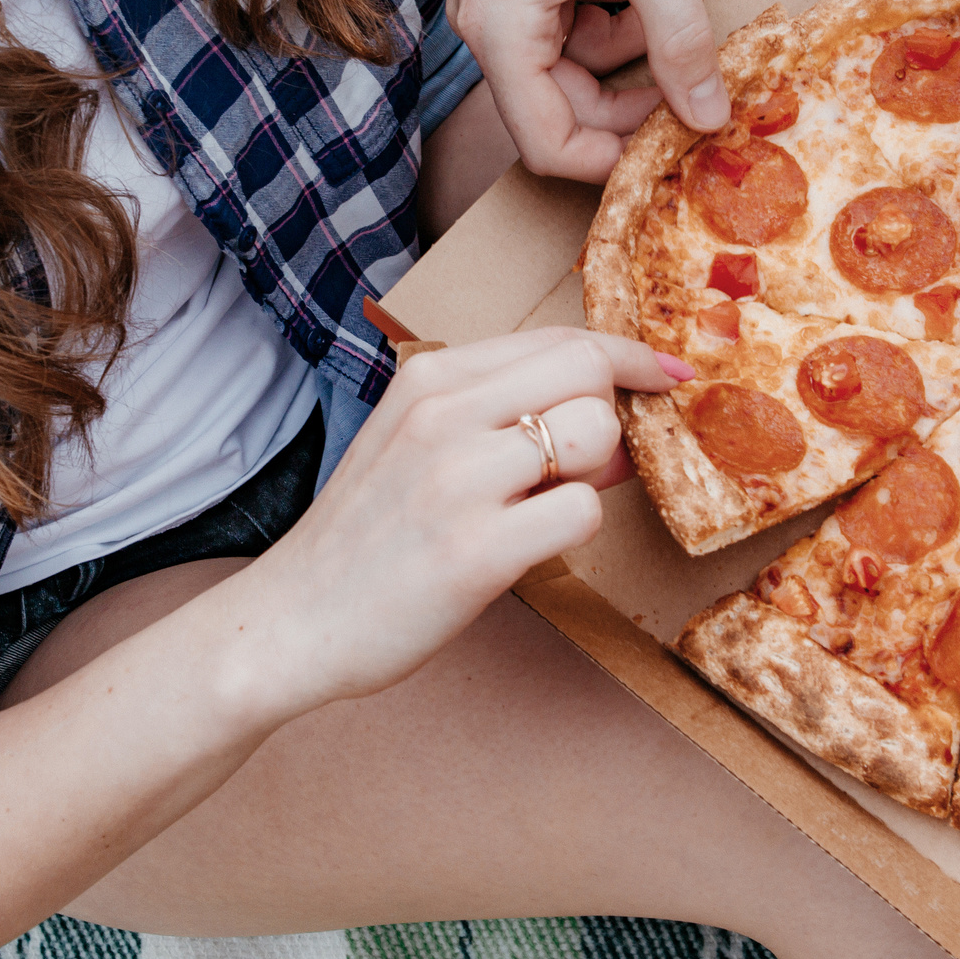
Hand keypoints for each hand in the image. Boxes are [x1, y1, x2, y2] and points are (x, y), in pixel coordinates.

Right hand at [236, 328, 688, 711]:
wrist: (292, 620)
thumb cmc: (364, 536)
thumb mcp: (411, 444)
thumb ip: (494, 415)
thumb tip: (607, 416)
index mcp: (428, 379)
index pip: (560, 338)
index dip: (629, 355)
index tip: (667, 372)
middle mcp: (442, 415)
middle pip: (588, 372)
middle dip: (608, 418)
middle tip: (578, 467)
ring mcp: (457, 480)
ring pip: (594, 436)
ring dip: (590, 477)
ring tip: (539, 510)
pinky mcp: (476, 551)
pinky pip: (581, 513)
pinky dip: (571, 532)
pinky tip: (523, 549)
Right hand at [432, 0, 730, 183]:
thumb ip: (680, 40)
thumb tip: (707, 118)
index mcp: (503, 30)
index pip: (551, 144)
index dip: (617, 156)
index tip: (684, 141)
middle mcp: (496, 22)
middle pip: (577, 102)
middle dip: (653, 74)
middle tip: (716, 57)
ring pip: (596, 49)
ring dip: (659, 17)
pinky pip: (593, 5)